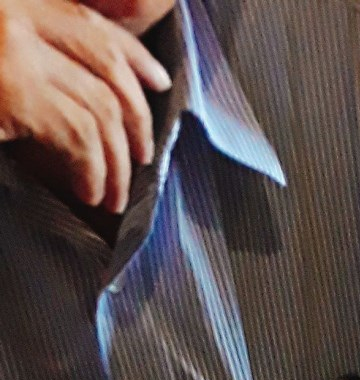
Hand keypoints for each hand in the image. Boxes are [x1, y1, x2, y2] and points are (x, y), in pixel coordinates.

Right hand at [0, 0, 169, 212]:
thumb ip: (31, 60)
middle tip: (141, 155)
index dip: (130, 53)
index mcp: (11, 2)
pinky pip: (79, 135)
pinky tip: (88, 193)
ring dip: (114, 160)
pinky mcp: (12, 87)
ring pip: (98, 106)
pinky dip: (93, 170)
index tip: (157, 82)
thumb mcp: (0, 64)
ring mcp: (12, 46)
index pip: (86, 20)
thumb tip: (89, 98)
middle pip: (103, 61)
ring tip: (110, 194)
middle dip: (136, 113)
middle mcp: (13, 12)